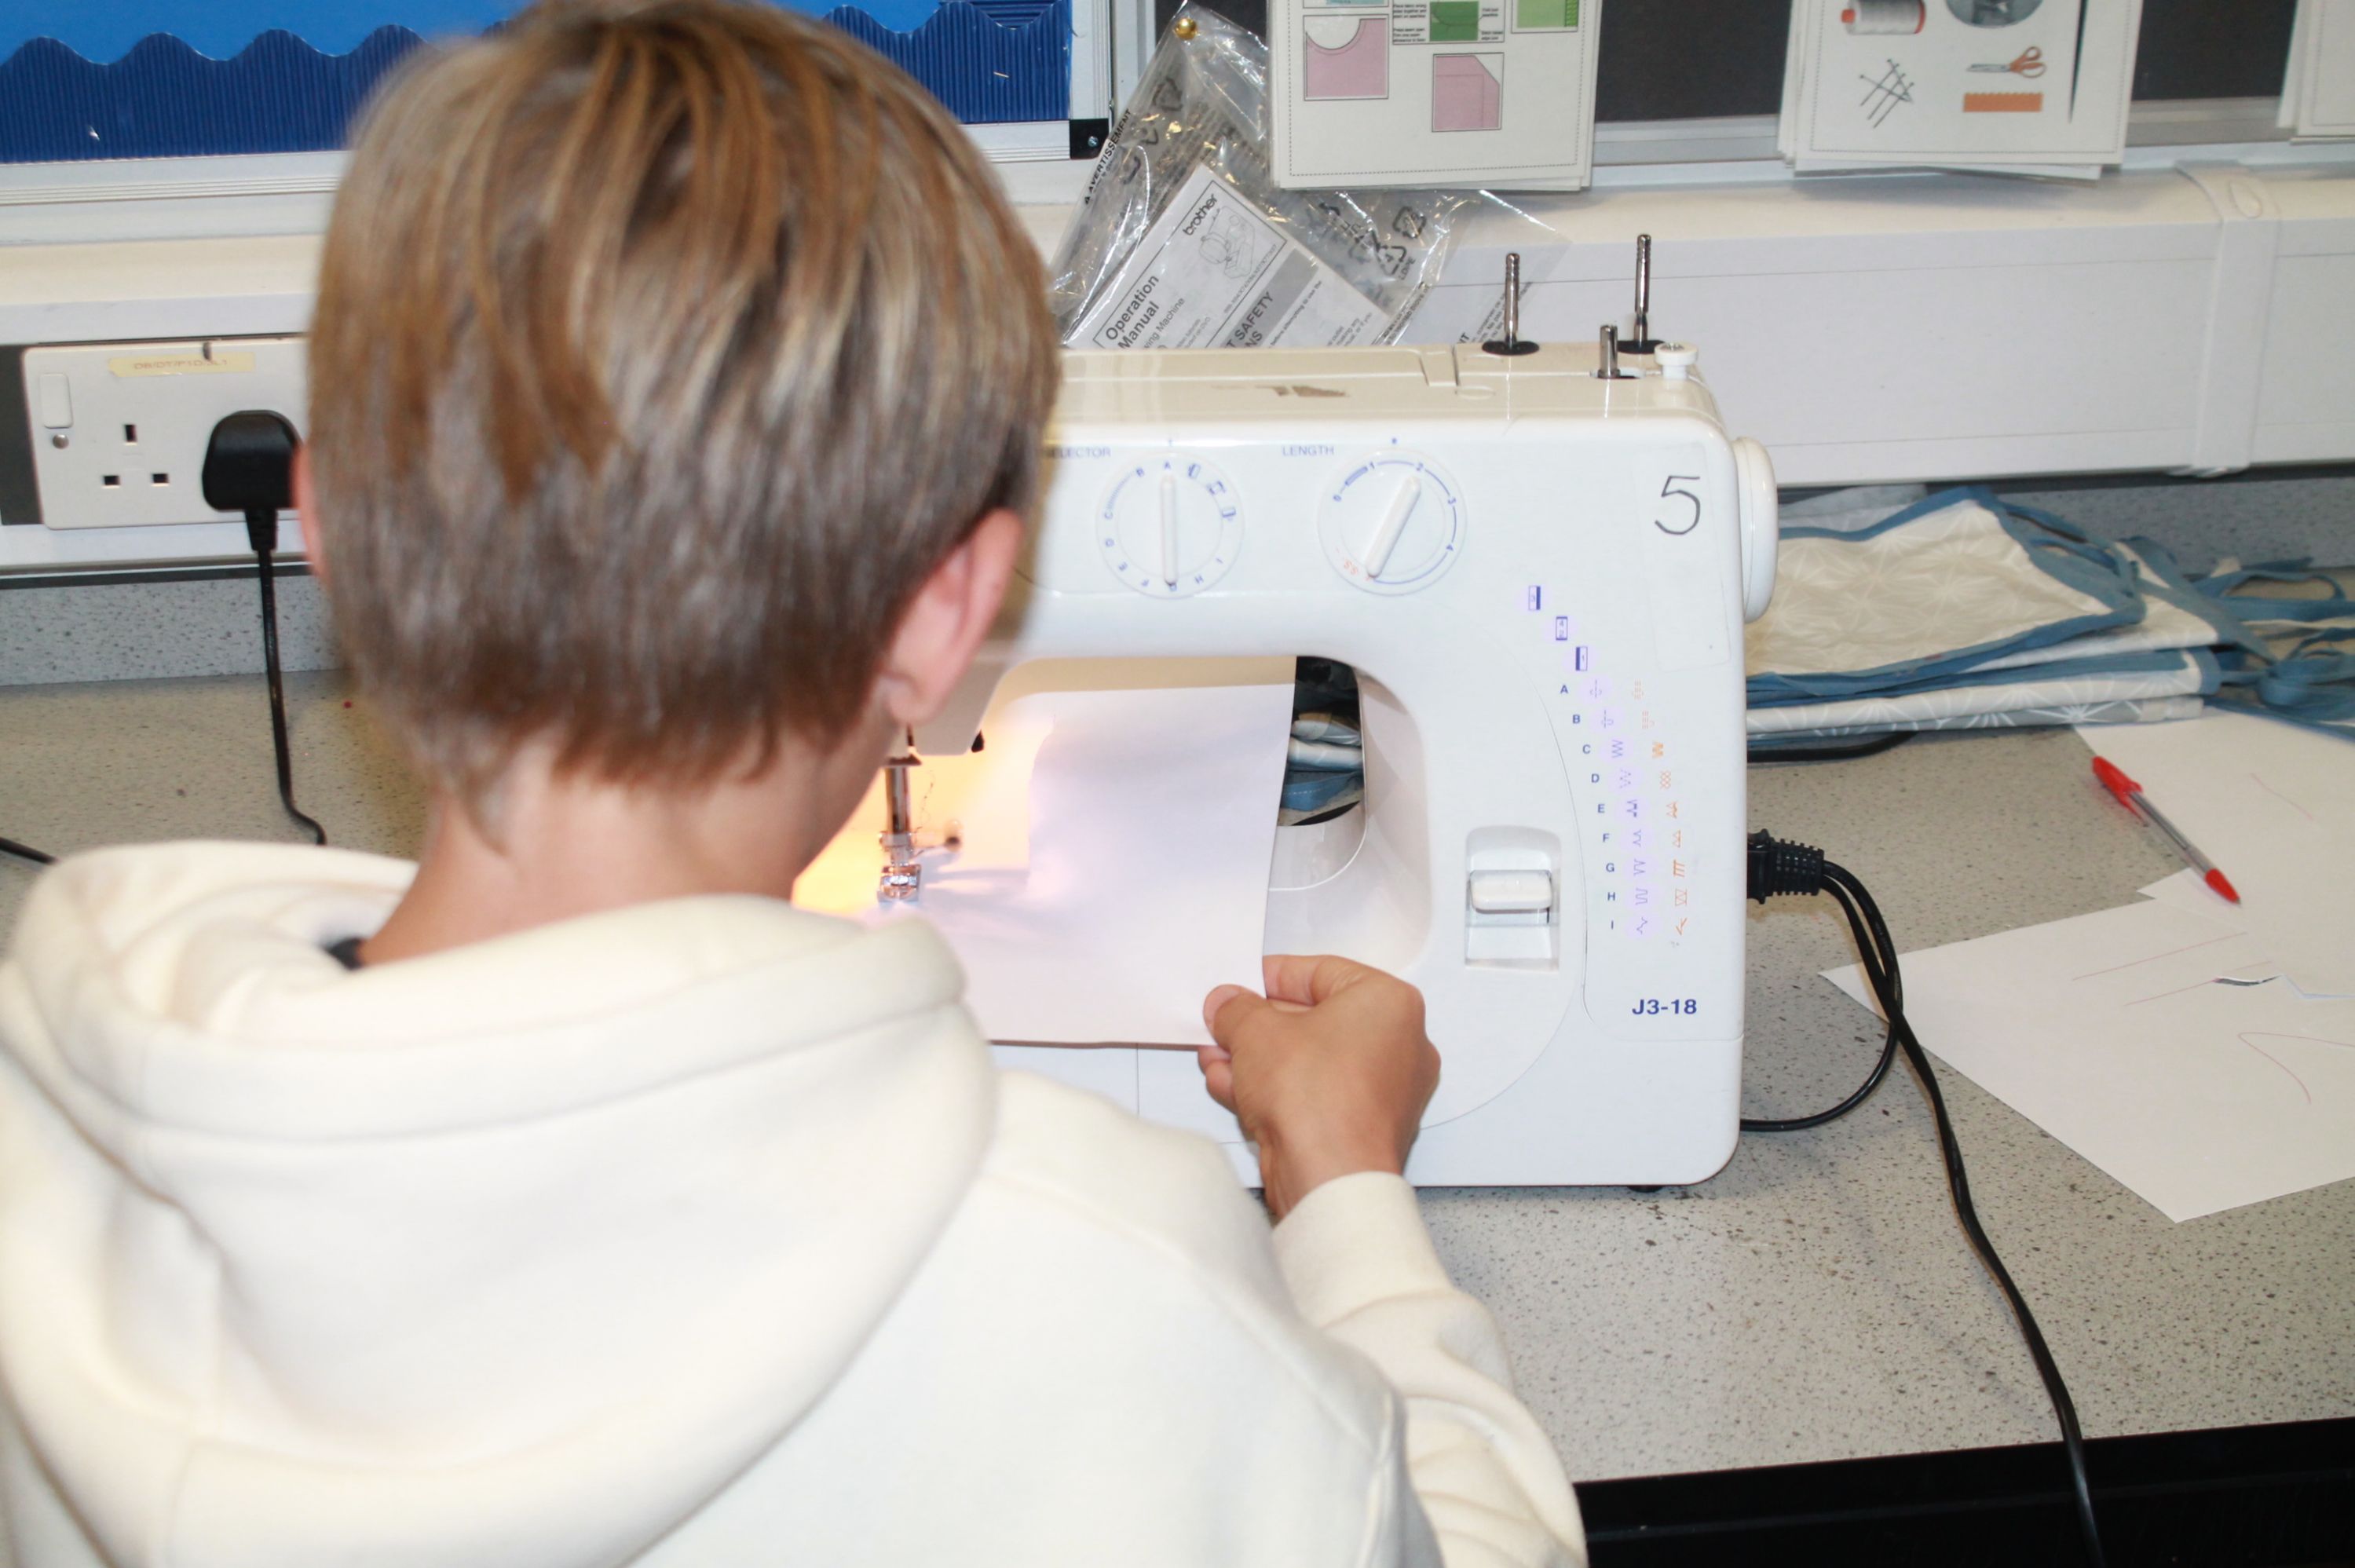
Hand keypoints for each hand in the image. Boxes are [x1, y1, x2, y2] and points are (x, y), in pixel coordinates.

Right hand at [1200, 955, 1440, 1219]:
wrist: (1329, 1177)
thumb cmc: (1315, 1096)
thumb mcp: (1257, 1032)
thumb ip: (1237, 1009)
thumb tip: (1227, 1004)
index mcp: (1388, 1004)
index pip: (1322, 973)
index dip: (1272, 976)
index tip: (1241, 984)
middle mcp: (1398, 1045)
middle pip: (1315, 1020)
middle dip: (1260, 1024)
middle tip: (1225, 1022)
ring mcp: (1385, 1092)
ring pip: (1311, 1062)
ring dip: (1259, 1058)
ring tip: (1218, 1056)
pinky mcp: (1364, 1128)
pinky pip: (1315, 1095)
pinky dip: (1276, 1088)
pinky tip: (1232, 1086)